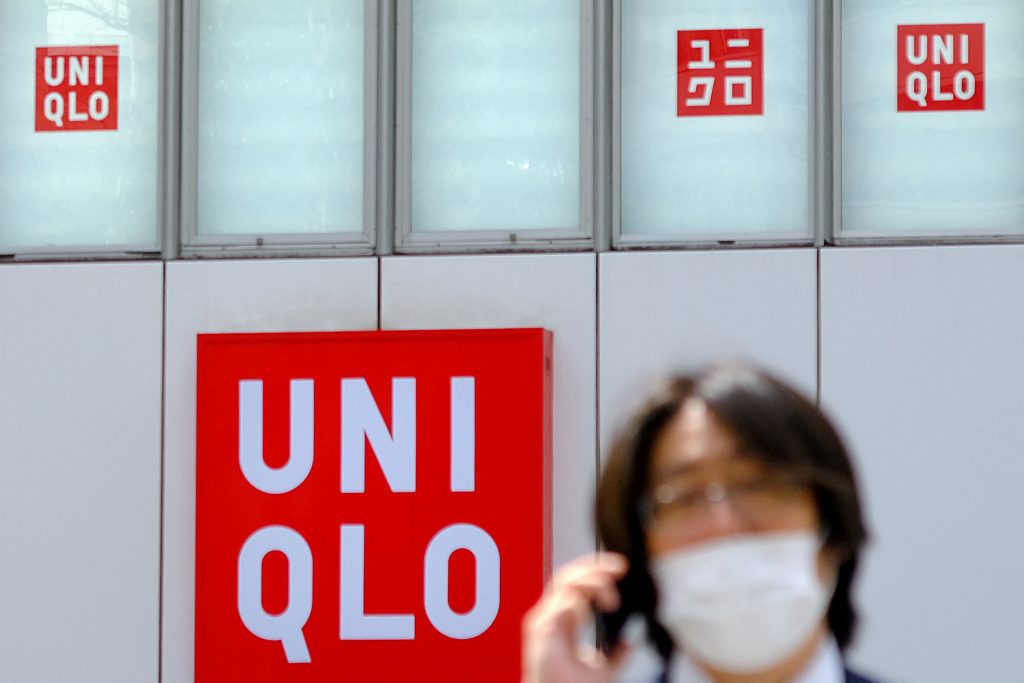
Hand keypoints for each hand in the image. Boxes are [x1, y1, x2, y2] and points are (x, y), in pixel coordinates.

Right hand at [521, 552, 629, 682]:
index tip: (619, 568)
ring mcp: (544, 621)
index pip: (576, 583)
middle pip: (569, 576)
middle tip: (619, 569)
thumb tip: (631, 642)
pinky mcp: (541, 630)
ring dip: (591, 584)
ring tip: (611, 600)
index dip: (595, 570)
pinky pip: (560, 606)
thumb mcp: (602, 669)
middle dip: (595, 567)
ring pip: (565, 584)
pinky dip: (578, 605)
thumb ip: (616, 654)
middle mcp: (551, 616)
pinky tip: (588, 615)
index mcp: (562, 621)